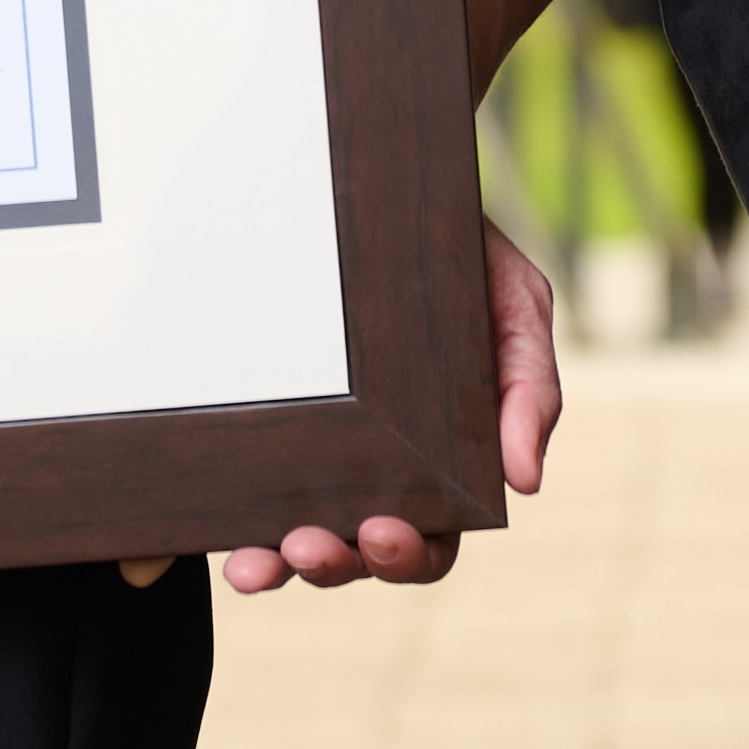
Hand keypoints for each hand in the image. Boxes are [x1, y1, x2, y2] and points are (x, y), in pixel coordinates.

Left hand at [224, 222, 564, 591]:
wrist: (388, 185)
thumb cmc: (463, 255)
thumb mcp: (516, 306)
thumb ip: (532, 390)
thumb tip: (524, 482)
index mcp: (446, 464)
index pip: (431, 540)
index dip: (406, 556)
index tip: (381, 532)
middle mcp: (378, 472)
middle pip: (359, 553)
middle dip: (335, 564)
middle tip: (309, 545)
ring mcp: (320, 455)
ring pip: (299, 537)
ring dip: (280, 562)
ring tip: (255, 563)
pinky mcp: (269, 426)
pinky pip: (247, 492)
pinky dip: (231, 529)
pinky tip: (216, 540)